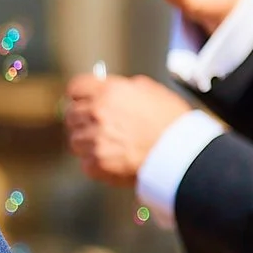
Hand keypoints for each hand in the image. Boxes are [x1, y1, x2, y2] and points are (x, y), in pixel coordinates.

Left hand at [65, 72, 193, 185]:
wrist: (181, 154)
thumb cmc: (172, 122)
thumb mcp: (151, 91)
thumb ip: (124, 88)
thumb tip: (108, 88)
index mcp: (109, 92)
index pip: (75, 88)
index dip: (79, 95)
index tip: (81, 101)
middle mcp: (97, 113)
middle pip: (71, 115)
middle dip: (82, 120)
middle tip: (97, 127)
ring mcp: (95, 140)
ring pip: (75, 140)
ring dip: (88, 143)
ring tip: (110, 146)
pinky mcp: (97, 164)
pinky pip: (85, 163)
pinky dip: (96, 164)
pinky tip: (113, 161)